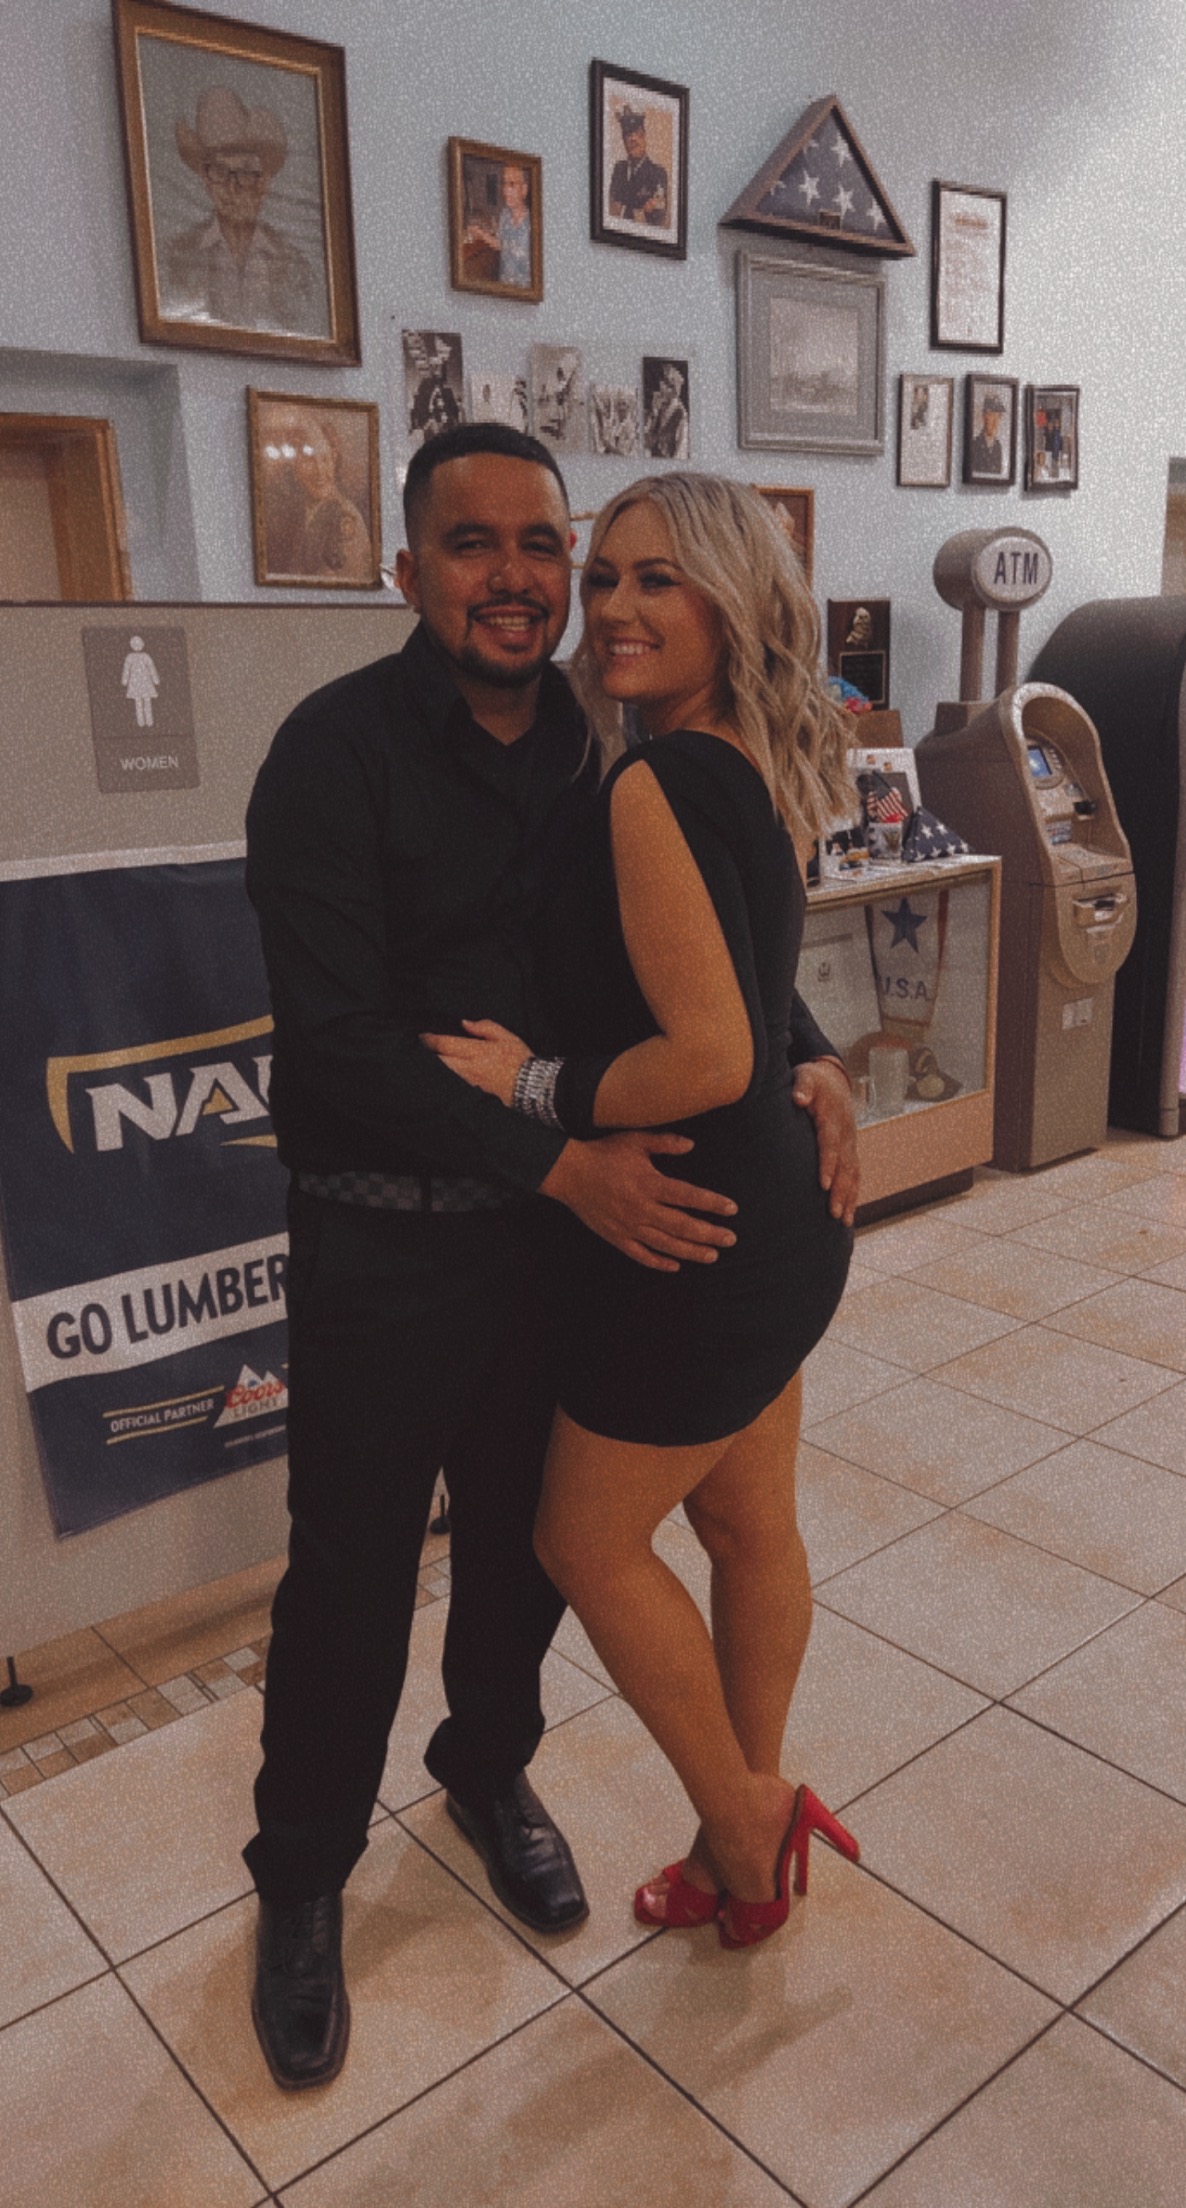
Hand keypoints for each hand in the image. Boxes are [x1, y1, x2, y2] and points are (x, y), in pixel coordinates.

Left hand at [421, 1019, 529, 1106]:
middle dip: (432, 1053)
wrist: (530, 1085)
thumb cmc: (519, 1060)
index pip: (445, 1044)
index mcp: (476, 1052)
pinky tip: (454, 1068)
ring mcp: (470, 1080)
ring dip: (440, 1062)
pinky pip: (456, 1078)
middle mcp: (469, 1067)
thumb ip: (484, 1027)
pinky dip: (451, 1071)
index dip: (430, 1039)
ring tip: (439, 1055)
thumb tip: (465, 1023)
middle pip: (440, 1060)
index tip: (422, 1035)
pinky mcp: (474, 1089)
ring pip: (447, 1070)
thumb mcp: (506, 1036)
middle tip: (427, 1046)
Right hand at [540, 1131, 736, 1272]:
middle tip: (731, 1239)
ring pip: (666, 1244)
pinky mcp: (616, 1237)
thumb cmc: (604, 1154)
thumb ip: (665, 1143)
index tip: (731, 1209)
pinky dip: (659, 1262)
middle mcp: (642, 1208)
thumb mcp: (635, 1140)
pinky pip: (640, 1255)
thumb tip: (692, 1145)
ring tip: (712, 1256)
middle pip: (683, 1226)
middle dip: (710, 1234)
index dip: (713, 1203)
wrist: (568, 1173)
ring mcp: (628, 1226)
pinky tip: (675, 1265)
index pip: (689, 1196)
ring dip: (691, 1252)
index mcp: (649, 1184)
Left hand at [792, 1058, 859, 1226]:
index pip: (830, 1144)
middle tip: (833, 1214)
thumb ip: (802, 1086)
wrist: (833, 1080)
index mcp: (833, 1119)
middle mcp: (846, 1136)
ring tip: (843, 1222)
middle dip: (840, 1191)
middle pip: (844, 1167)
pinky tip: (847, 1217)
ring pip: (853, 1175)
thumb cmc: (813, 1081)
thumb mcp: (806, 1076)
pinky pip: (855, 1177)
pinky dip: (853, 1197)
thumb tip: (798, 1098)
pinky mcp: (850, 1153)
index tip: (823, 1184)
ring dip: (849, 1199)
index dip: (828, 1163)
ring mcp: (850, 1146)